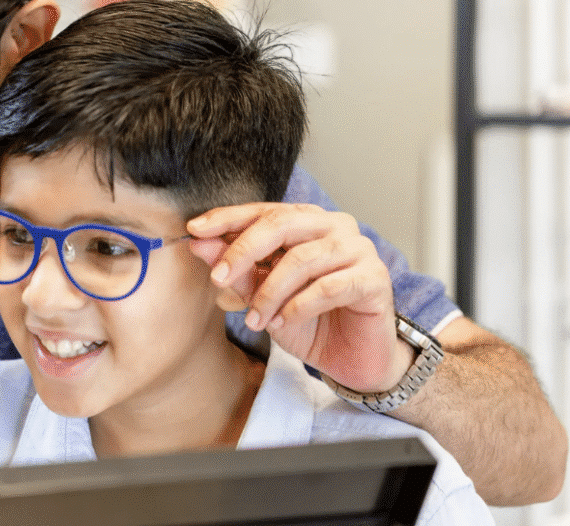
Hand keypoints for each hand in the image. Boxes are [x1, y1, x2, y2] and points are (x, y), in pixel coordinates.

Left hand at [187, 202, 413, 393]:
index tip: (194, 231)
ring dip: (270, 292)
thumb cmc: (308, 321)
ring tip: (254, 320)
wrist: (350, 360)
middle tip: (218, 278)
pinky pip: (328, 286)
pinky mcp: (374, 278)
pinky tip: (281, 322)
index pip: (263, 210)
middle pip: (281, 224)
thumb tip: (198, 243)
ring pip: (302, 259)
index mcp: (307, 221)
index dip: (227, 218)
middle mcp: (334, 226)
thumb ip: (236, 269)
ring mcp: (359, 249)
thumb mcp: (261, 296)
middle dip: (243, 250)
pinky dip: (297, 306)